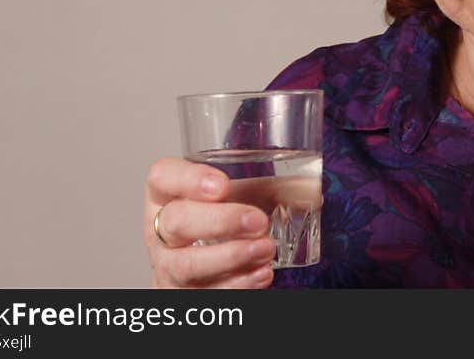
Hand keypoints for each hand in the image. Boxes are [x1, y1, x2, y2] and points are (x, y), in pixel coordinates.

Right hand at [143, 157, 274, 287]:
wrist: (204, 271)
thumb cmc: (219, 224)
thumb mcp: (237, 198)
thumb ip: (266, 188)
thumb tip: (312, 191)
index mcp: (167, 196)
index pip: (162, 177)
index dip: (187, 179)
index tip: (221, 184)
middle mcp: (161, 231)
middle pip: (176, 221)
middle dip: (220, 221)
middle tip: (257, 221)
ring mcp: (169, 266)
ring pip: (187, 264)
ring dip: (231, 257)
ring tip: (266, 248)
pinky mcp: (183, 296)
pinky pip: (204, 294)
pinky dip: (236, 285)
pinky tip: (261, 275)